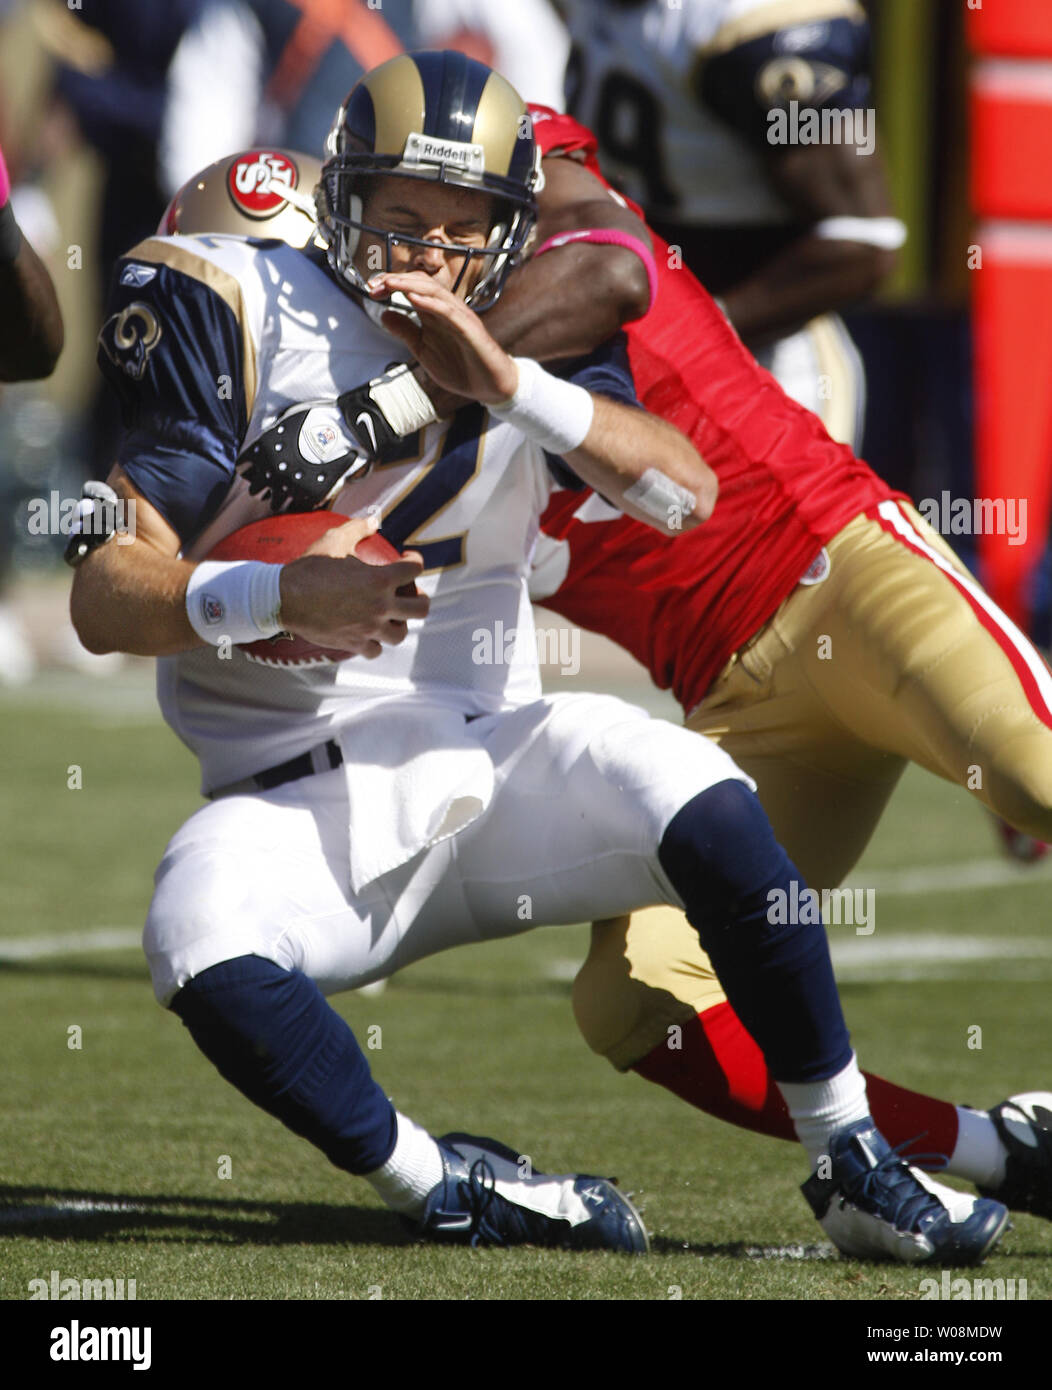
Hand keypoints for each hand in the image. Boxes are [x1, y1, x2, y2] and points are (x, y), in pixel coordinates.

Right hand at [280, 516, 428, 657]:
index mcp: (380, 579)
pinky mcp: (353, 643)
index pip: (415, 569)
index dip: (415, 561)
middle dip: (420, 599)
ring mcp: (368, 627)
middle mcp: (380, 606)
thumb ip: (357, 528)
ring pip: (400, 634)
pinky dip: (375, 644)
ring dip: (399, 624)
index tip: (408, 559)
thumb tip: (374, 521)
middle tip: (410, 594)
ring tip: (391, 617)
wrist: (284, 597)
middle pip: (420, 608)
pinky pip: (375, 651)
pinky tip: (369, 635)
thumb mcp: (334, 539)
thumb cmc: (309, 568)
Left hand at [367, 272, 518, 404]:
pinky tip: (414, 299)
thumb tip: (384, 315)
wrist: (490, 386)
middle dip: (396, 280)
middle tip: (374, 284)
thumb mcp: (424, 350)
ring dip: (410, 285)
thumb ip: (406, 331)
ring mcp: (460, 317)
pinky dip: (431, 303)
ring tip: (389, 283)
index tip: (371, 289)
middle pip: (421, 283)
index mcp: (435, 313)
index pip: (412, 288)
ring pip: (434, 291)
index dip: (391, 285)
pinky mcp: (470, 329)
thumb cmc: (462, 368)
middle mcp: (447, 309)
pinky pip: (449, 311)